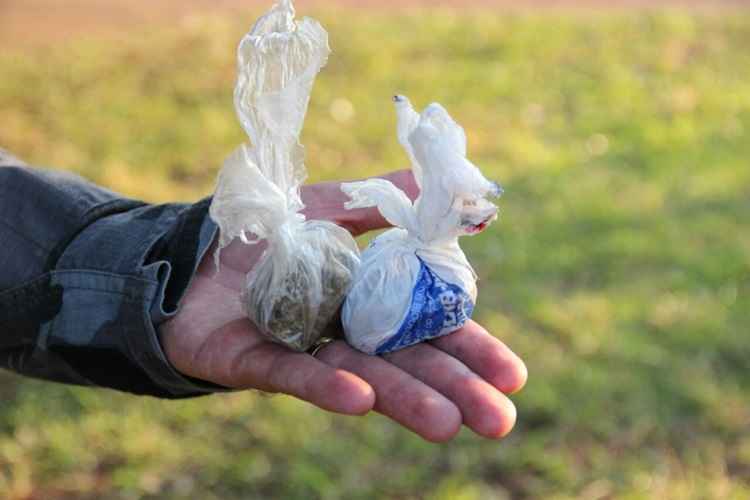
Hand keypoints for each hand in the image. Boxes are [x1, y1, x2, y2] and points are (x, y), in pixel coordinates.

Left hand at [159, 170, 526, 441]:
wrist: (189, 253)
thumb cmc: (269, 234)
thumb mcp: (333, 205)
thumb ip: (392, 203)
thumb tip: (475, 207)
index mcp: (372, 304)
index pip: (433, 330)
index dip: (472, 350)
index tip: (514, 376)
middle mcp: (348, 336)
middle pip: (408, 364)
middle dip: (455, 389)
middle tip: (499, 420)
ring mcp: (306, 352)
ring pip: (362, 377)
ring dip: (403, 399)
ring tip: (447, 424)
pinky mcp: (256, 363)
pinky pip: (294, 374)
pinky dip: (326, 384)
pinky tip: (359, 398)